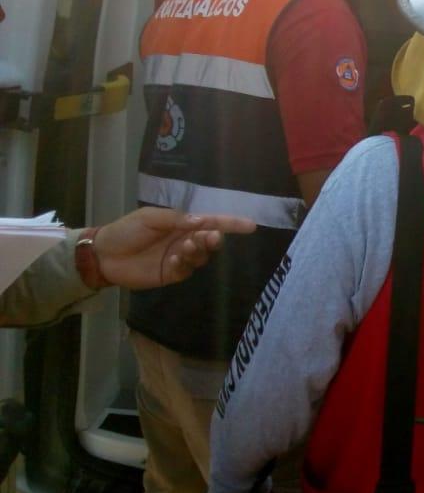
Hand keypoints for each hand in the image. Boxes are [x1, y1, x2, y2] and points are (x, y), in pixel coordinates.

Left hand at [91, 208, 255, 289]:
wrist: (103, 254)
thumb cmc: (126, 230)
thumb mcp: (150, 217)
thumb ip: (176, 219)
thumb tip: (203, 221)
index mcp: (182, 224)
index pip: (212, 222)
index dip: (232, 223)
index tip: (251, 225)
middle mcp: (185, 240)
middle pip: (210, 240)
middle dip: (213, 239)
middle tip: (209, 237)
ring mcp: (179, 258)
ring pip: (201, 256)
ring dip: (198, 251)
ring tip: (185, 247)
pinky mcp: (171, 274)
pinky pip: (186, 270)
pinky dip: (184, 265)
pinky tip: (172, 261)